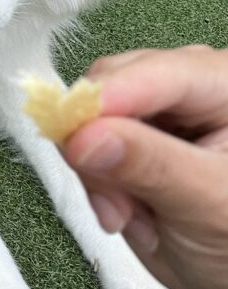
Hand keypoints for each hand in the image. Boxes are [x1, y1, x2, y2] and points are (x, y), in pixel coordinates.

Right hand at [63, 45, 227, 288]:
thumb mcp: (210, 204)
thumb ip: (152, 165)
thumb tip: (84, 136)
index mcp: (224, 85)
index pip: (158, 72)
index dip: (110, 97)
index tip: (76, 134)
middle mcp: (187, 87)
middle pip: (113, 85)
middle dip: (101, 143)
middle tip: (116, 201)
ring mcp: (154, 111)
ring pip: (89, 114)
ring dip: (97, 171)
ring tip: (129, 215)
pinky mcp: (128, 135)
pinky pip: (83, 141)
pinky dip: (94, 180)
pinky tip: (125, 210)